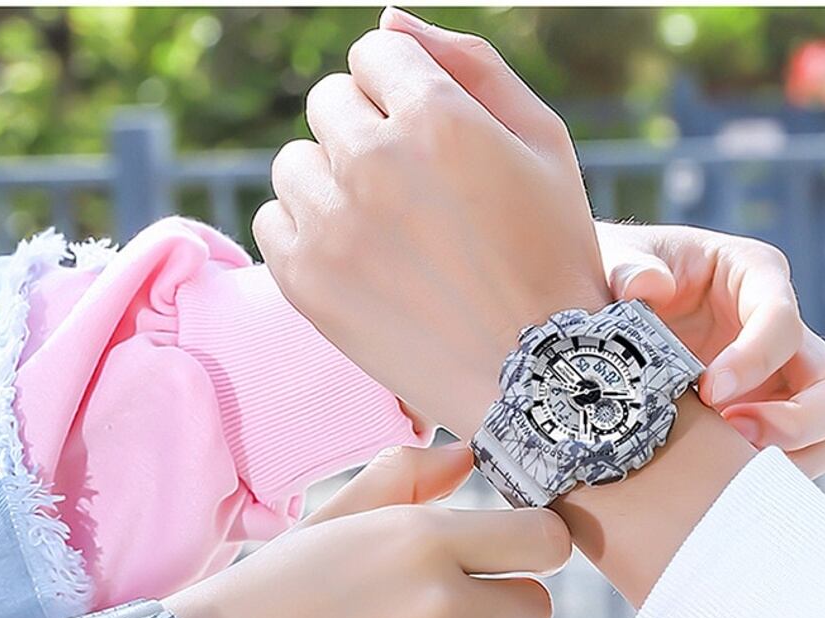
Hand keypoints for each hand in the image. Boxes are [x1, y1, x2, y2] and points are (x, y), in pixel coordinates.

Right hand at [167, 444, 570, 617]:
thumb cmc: (269, 596)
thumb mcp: (328, 522)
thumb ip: (401, 478)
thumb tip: (466, 455)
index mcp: (418, 540)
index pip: (544, 539)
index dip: (532, 550)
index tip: (508, 565)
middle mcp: (436, 607)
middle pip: (536, 608)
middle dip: (499, 613)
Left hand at [253, 13, 610, 438]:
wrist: (534, 376)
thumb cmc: (552, 255)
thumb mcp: (543, 142)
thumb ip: (470, 63)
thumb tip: (387, 17)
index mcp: (437, 116)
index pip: (375, 52)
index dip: (402, 89)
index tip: (425, 133)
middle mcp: (374, 163)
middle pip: (327, 101)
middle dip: (365, 130)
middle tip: (410, 189)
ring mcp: (332, 226)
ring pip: (293, 162)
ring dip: (331, 181)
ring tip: (385, 229)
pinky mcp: (305, 282)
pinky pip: (272, 221)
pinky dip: (305, 232)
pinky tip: (357, 260)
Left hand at [597, 221, 824, 477]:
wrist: (607, 302)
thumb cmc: (622, 271)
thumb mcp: (619, 256)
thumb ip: (629, 267)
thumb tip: (649, 287)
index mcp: (754, 276)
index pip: (783, 320)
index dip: (755, 359)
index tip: (709, 389)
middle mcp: (781, 332)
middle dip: (800, 421)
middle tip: (733, 433)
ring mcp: (776, 380)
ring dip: (784, 455)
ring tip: (721, 458)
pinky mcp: (757, 416)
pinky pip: (784, 456)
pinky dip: (754, 470)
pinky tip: (706, 468)